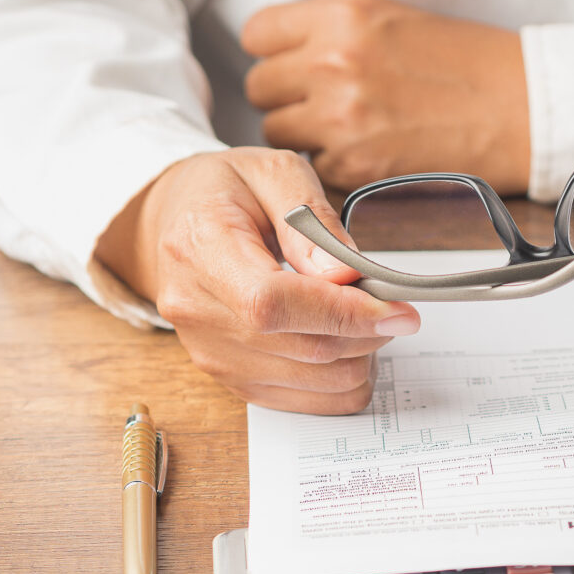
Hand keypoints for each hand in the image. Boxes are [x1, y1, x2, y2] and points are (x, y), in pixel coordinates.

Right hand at [93, 147, 419, 414]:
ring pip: (312, 380)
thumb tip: (345, 276)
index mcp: (199, 247)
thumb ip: (312, 221)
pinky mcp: (231, 379)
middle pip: (300, 348)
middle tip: (395, 306)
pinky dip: (342, 379)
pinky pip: (305, 402)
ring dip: (360, 355)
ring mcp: (210, 352)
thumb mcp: (273, 171)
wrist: (177, 220)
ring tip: (366, 317)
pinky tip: (348, 343)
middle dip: (366, 332)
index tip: (396, 309)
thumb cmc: (226, 191)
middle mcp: (195, 309)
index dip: (341, 313)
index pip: (272, 303)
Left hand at [241, 0, 529, 192]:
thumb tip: (288, 45)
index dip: (275, 53)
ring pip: (279, 132)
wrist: (522, 111)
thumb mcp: (393, 17)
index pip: (259, 36)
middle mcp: (333, 62)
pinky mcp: (356, 165)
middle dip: (287, 96)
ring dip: (305, 134)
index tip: (291, 64)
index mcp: (341, 16)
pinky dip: (335, 165)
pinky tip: (372, 150)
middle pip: (261, 87)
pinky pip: (314, 167)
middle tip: (324, 101)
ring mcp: (340, 117)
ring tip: (350, 128)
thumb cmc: (472, 65)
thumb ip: (334, 27)